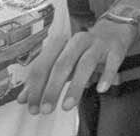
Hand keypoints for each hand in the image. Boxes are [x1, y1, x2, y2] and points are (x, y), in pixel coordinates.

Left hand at [16, 19, 136, 114]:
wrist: (113, 30)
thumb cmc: (83, 50)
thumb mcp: (62, 61)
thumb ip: (43, 79)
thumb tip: (24, 99)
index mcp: (61, 43)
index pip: (43, 65)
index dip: (35, 88)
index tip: (32, 107)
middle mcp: (78, 41)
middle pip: (62, 64)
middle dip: (52, 88)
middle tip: (46, 109)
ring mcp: (98, 44)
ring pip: (85, 64)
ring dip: (75, 86)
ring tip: (67, 105)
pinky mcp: (116, 49)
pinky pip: (111, 62)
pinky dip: (106, 76)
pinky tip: (100, 89)